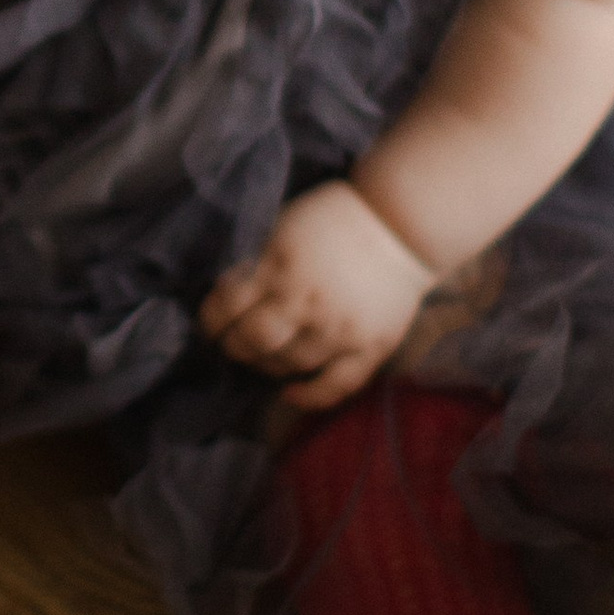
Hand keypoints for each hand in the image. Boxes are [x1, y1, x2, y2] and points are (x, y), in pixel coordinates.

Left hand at [200, 180, 436, 410]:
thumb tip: (228, 291)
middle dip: (235, 346)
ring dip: (267, 365)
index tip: (211, 324)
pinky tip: (289, 395)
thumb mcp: (285, 225)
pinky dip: (309, 396)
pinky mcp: (370, 347)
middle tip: (234, 344)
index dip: (211, 320)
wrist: (402, 224)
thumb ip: (258, 261)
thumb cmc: (338, 218)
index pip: (228, 306)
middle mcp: (307, 301)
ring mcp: (339, 328)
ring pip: (289, 364)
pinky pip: (337, 384)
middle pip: (255, 340)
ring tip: (263, 359)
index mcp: (280, 267)